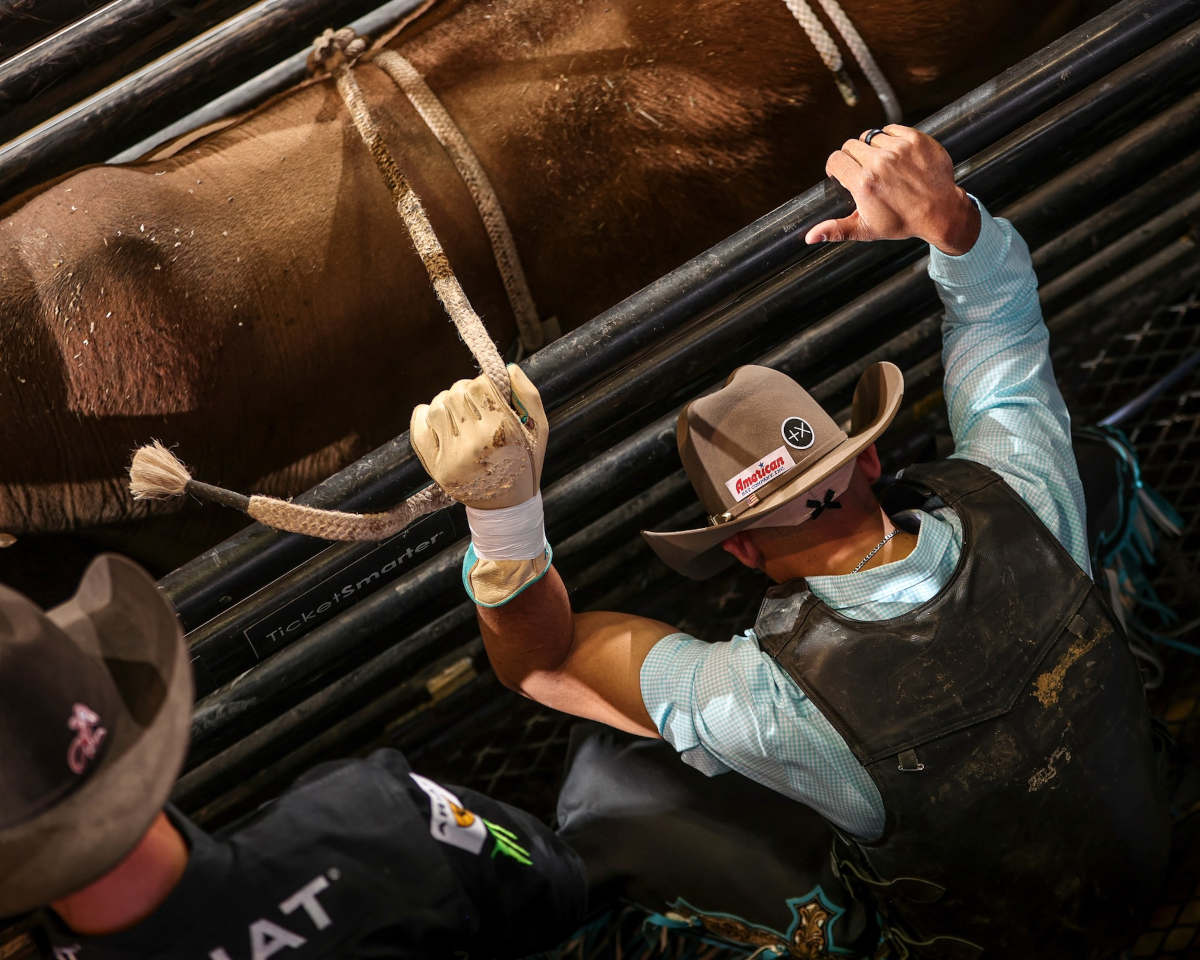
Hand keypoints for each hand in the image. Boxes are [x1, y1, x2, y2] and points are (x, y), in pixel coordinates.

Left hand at [411, 364, 547, 509]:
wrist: (507, 507)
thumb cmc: (526, 462)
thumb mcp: (539, 428)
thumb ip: (527, 394)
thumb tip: (507, 367)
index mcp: (502, 431)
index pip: (479, 385)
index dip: (484, 384)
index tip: (491, 394)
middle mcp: (475, 443)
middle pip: (456, 392)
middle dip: (466, 393)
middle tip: (477, 406)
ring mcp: (452, 456)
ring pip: (437, 407)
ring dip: (448, 404)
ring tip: (461, 416)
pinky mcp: (436, 467)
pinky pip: (419, 428)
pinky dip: (424, 416)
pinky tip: (440, 421)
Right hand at [804, 125, 979, 255]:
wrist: (941, 211)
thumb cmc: (903, 222)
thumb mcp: (867, 229)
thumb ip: (836, 229)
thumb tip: (810, 237)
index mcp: (864, 183)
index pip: (836, 160)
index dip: (835, 167)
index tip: (841, 173)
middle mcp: (879, 163)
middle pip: (850, 146)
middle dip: (852, 157)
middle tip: (863, 171)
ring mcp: (898, 149)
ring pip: (870, 136)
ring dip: (872, 148)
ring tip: (882, 164)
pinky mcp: (914, 139)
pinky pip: (890, 129)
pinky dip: (890, 139)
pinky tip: (895, 155)